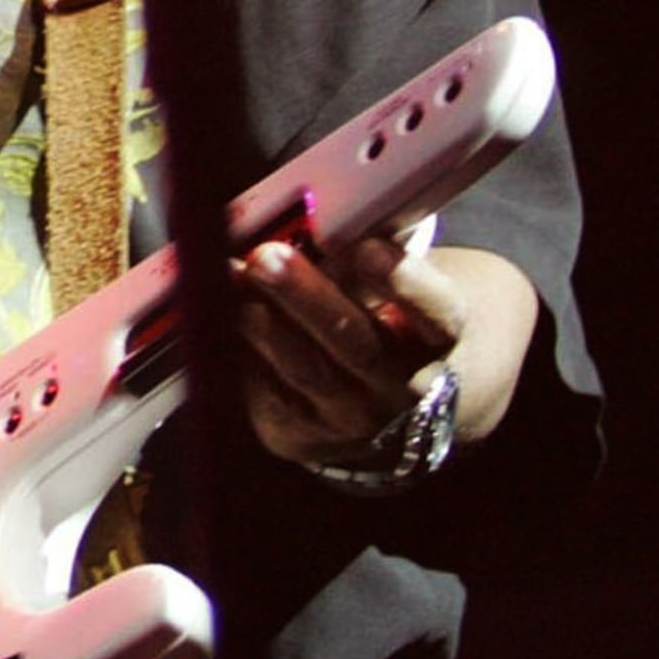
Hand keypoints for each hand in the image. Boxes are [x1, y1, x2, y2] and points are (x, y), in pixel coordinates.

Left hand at [235, 231, 511, 469]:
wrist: (401, 408)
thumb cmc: (394, 324)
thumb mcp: (401, 290)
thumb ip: (365, 257)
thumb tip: (308, 219)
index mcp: (442, 342)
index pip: (436, 313)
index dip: (404, 283)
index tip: (367, 248)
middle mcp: (404, 391)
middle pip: (356, 344)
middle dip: (306, 298)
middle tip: (266, 256)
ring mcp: (354, 423)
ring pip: (306, 372)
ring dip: (262, 325)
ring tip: (232, 280)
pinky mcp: (305, 439)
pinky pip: (265, 395)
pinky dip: (238, 353)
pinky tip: (215, 316)